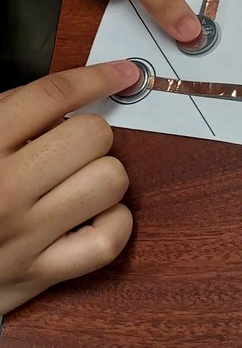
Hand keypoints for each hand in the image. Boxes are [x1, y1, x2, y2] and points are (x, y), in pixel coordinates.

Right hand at [0, 61, 138, 314]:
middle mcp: (4, 188)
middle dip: (91, 134)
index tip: (124, 73)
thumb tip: (73, 93)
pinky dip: (113, 223)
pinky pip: (108, 240)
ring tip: (77, 182)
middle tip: (70, 148)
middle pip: (93, 135)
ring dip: (103, 176)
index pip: (52, 95)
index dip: (97, 78)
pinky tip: (93, 216)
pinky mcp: (38, 273)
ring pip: (110, 181)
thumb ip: (8, 111)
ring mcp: (24, 234)